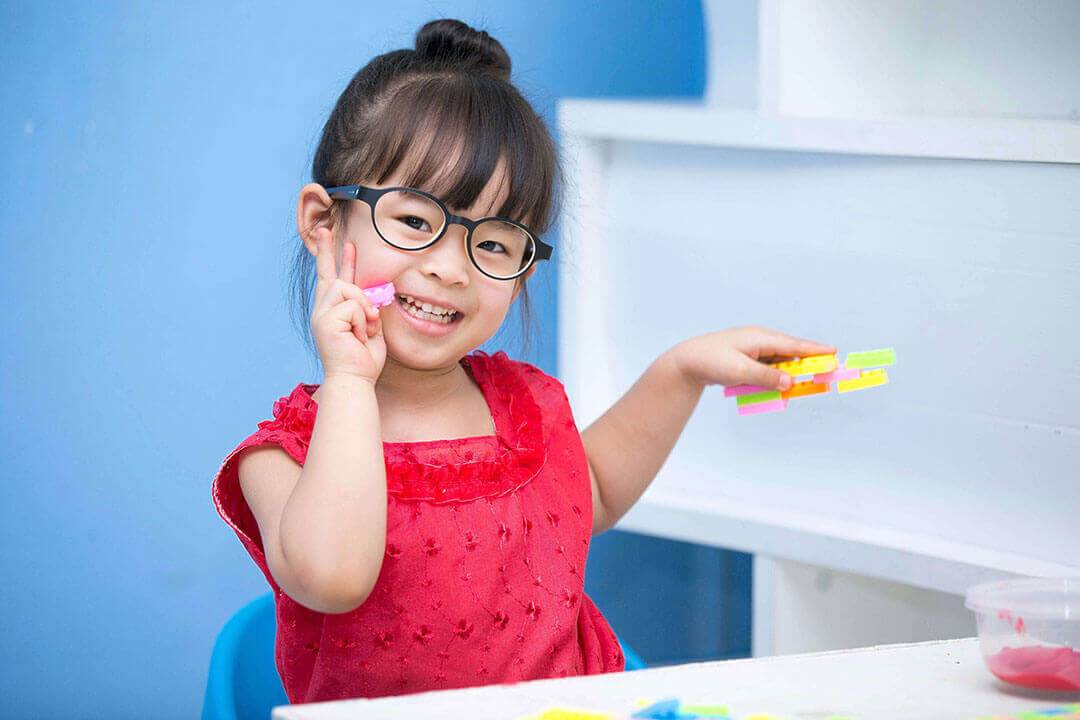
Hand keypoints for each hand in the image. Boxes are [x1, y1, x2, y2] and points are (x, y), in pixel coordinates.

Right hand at [310, 236, 385, 381]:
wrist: (355, 380)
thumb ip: (368, 307)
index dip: (331, 257)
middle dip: (330, 252)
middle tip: (325, 229)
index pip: (332, 279)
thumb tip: (372, 291)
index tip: (331, 236)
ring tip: (364, 330)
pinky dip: (363, 320)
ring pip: (348, 288)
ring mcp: (321, 314)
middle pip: (334, 277)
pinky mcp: (325, 320)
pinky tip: (358, 336)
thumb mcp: (370, 327)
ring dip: (364, 308)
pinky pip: (353, 305)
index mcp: (333, 313)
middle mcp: (323, 311)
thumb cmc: (363, 360)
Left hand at [669, 326, 835, 390]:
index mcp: (760, 338)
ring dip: (790, 375)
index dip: (816, 350)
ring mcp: (754, 350)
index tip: (834, 353)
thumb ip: (766, 377)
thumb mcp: (740, 372)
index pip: (794, 345)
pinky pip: (769, 368)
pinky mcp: (749, 359)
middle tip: (827, 375)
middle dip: (808, 364)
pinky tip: (780, 387)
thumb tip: (790, 383)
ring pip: (781, 363)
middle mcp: (760, 340)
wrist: (687, 362)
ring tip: (807, 383)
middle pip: (791, 354)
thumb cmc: (712, 361)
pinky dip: (776, 377)